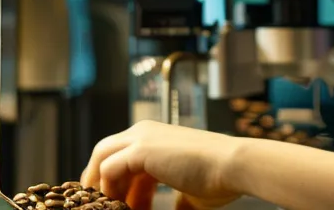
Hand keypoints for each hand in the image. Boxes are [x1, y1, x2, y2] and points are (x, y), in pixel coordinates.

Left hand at [81, 121, 244, 209]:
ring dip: (101, 186)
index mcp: (155, 138)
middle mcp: (144, 132)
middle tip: (101, 205)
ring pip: (101, 157)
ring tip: (106, 208)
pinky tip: (117, 206)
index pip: (121, 156)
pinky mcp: (140, 149)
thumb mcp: (190, 193)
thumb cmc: (219, 178)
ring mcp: (141, 137)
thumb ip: (175, 202)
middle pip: (105, 152)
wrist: (233, 166)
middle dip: (99, 180)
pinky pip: (107, 169)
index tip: (123, 206)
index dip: (118, 185)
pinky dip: (107, 189)